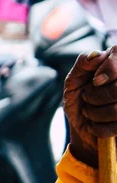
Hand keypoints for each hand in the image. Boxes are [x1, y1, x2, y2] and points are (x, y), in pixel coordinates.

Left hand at [64, 47, 116, 167]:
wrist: (82, 128)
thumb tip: (96, 54)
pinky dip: (100, 128)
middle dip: (95, 96)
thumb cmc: (78, 100)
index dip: (110, 69)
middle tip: (86, 99)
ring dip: (95, 113)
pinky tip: (93, 126)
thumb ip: (82, 65)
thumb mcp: (73, 81)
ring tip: (89, 113)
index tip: (95, 81)